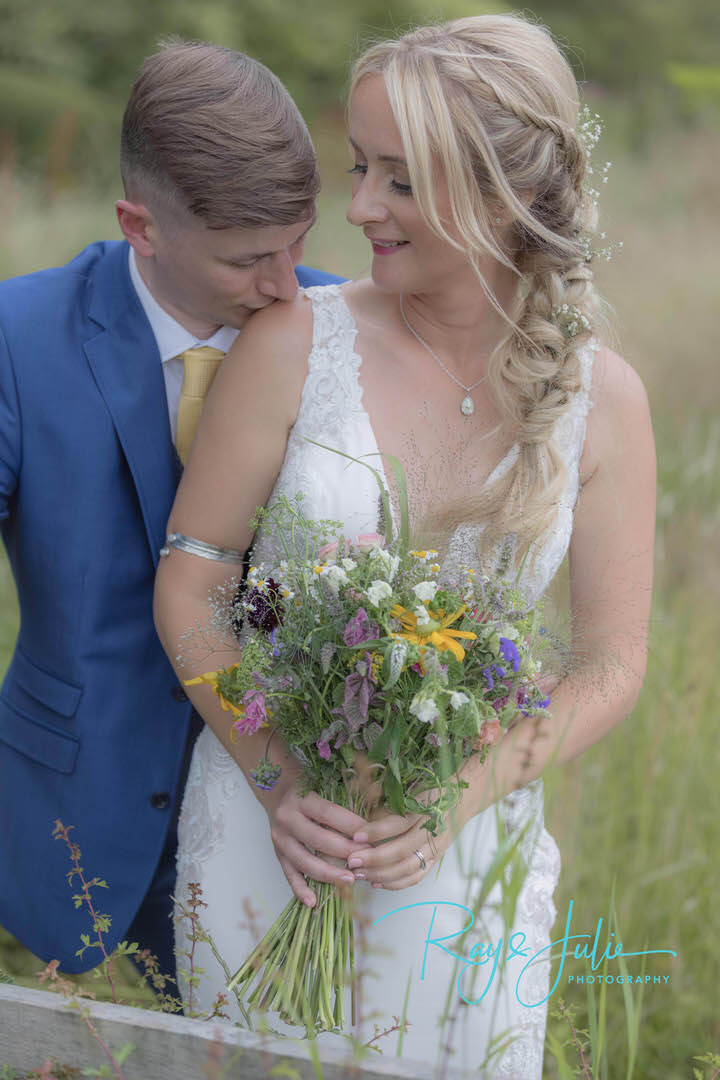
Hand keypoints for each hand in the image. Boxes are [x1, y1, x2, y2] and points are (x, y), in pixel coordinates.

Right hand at [267, 787, 373, 906]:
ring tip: (350, 880)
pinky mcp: (277, 854)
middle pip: (318, 839)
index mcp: (301, 799)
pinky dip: (300, 889)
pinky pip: (289, 874)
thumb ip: (340, 803)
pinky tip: (313, 901)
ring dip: (328, 874)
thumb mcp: (321, 786)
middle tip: (367, 860)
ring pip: (304, 861)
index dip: (351, 826)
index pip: (329, 814)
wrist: (276, 791)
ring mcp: (280, 838)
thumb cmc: (306, 789)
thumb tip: (372, 823)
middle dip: (345, 852)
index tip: (371, 838)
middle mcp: (287, 818)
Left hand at [345, 789, 470, 891]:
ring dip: (381, 873)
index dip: (376, 831)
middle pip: (401, 849)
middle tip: (352, 860)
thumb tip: (364, 816)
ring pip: (408, 867)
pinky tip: (377, 882)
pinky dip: (396, 882)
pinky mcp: (437, 858)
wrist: (463, 799)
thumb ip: (391, 803)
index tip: (356, 836)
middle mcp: (431, 829)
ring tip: (360, 874)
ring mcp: (435, 846)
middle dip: (374, 858)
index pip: (398, 823)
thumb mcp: (413, 789)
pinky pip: (416, 876)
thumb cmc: (432, 790)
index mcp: (424, 808)